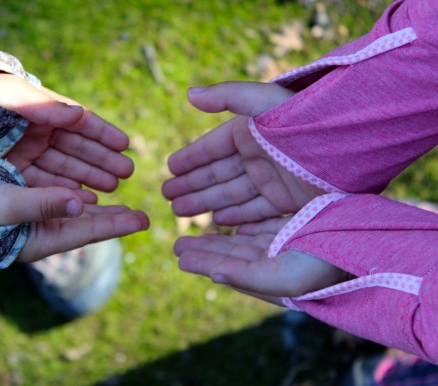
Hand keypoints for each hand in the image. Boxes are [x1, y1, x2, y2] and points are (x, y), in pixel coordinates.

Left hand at [0, 72, 132, 191]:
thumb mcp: (12, 97)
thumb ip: (47, 107)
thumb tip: (80, 115)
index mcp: (39, 112)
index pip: (79, 123)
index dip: (103, 134)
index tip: (125, 145)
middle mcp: (35, 133)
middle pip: (77, 148)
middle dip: (103, 161)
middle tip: (126, 173)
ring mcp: (24, 154)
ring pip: (65, 167)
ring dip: (90, 177)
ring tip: (113, 188)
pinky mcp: (12, 174)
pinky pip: (46, 182)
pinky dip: (66, 189)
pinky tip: (85, 197)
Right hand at [0, 181, 148, 262]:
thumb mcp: (6, 205)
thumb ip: (44, 204)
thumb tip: (82, 204)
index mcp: (40, 238)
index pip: (88, 231)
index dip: (117, 225)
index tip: (144, 221)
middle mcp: (40, 231)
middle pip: (86, 224)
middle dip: (113, 218)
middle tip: (140, 216)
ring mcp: (32, 220)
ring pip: (74, 211)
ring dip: (97, 204)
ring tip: (119, 200)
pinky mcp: (23, 206)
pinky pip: (58, 200)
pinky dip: (75, 195)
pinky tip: (86, 192)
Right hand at [162, 81, 323, 223]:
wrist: (351, 144)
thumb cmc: (304, 120)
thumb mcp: (262, 102)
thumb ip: (226, 97)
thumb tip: (188, 93)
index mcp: (250, 133)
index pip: (212, 148)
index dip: (190, 159)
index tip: (169, 169)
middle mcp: (258, 158)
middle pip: (217, 175)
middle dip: (191, 186)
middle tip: (167, 196)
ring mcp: (273, 181)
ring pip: (231, 195)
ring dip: (206, 203)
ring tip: (181, 211)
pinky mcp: (288, 202)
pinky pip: (254, 211)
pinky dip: (235, 217)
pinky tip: (217, 221)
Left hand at [174, 217, 346, 304]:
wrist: (367, 243)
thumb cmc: (327, 265)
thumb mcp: (284, 278)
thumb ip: (248, 278)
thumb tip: (215, 277)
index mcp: (273, 277)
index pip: (231, 269)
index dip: (205, 262)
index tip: (180, 256)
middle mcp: (277, 261)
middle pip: (233, 253)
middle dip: (206, 249)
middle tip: (179, 244)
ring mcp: (287, 241)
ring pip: (245, 237)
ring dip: (220, 236)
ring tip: (197, 232)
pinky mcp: (297, 222)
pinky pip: (264, 221)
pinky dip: (246, 221)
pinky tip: (231, 221)